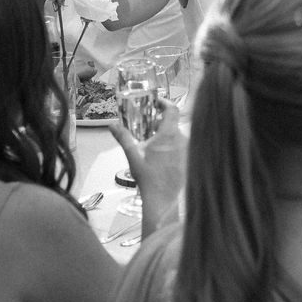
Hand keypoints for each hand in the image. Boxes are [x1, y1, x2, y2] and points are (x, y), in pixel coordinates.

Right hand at [109, 100, 186, 232]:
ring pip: (177, 135)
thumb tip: (112, 125)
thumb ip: (123, 138)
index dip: (164, 102)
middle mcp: (182, 140)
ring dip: (165, 135)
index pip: (172, 109)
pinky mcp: (189, 160)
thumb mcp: (133, 156)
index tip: (155, 102)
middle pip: (172, 123)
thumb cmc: (148, 178)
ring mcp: (187, 150)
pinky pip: (181, 146)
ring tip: (151, 143)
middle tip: (147, 127)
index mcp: (168, 135)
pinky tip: (161, 156)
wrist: (163, 199)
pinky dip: (172, 145)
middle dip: (159, 122)